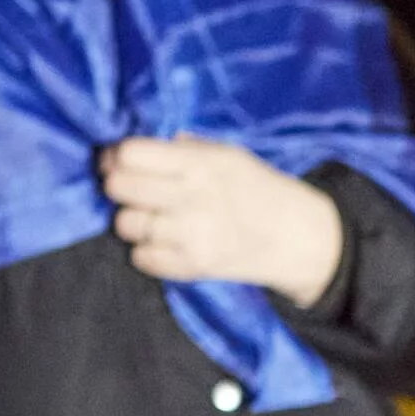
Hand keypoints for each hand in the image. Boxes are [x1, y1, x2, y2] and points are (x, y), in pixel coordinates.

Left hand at [100, 136, 343, 306]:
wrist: (298, 238)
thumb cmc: (259, 188)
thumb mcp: (226, 154)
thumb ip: (182, 149)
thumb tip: (135, 147)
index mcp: (199, 164)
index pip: (131, 154)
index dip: (116, 156)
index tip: (117, 160)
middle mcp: (191, 197)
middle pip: (119, 188)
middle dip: (117, 185)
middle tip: (130, 189)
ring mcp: (190, 235)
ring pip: (124, 224)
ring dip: (131, 219)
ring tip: (150, 217)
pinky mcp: (192, 267)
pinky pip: (141, 258)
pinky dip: (145, 251)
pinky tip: (161, 242)